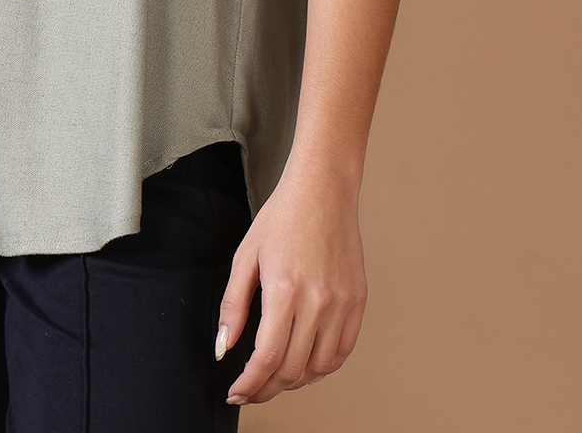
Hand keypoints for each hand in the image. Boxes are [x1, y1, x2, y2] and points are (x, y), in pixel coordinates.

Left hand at [217, 164, 367, 404]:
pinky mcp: (358, 300)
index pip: (268, 357)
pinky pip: (343, 351)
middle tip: (251, 387)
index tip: (237, 391)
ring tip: (276, 376)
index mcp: (285, 289)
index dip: (250, 383)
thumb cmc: (281, 217)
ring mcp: (342, 302)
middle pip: (293, 368)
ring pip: (319, 367)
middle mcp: (318, 300)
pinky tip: (306, 362)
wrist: (323, 190)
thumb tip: (223, 348)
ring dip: (295, 380)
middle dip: (267, 386)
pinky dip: (323, 366)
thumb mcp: (246, 256)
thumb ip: (233, 306)